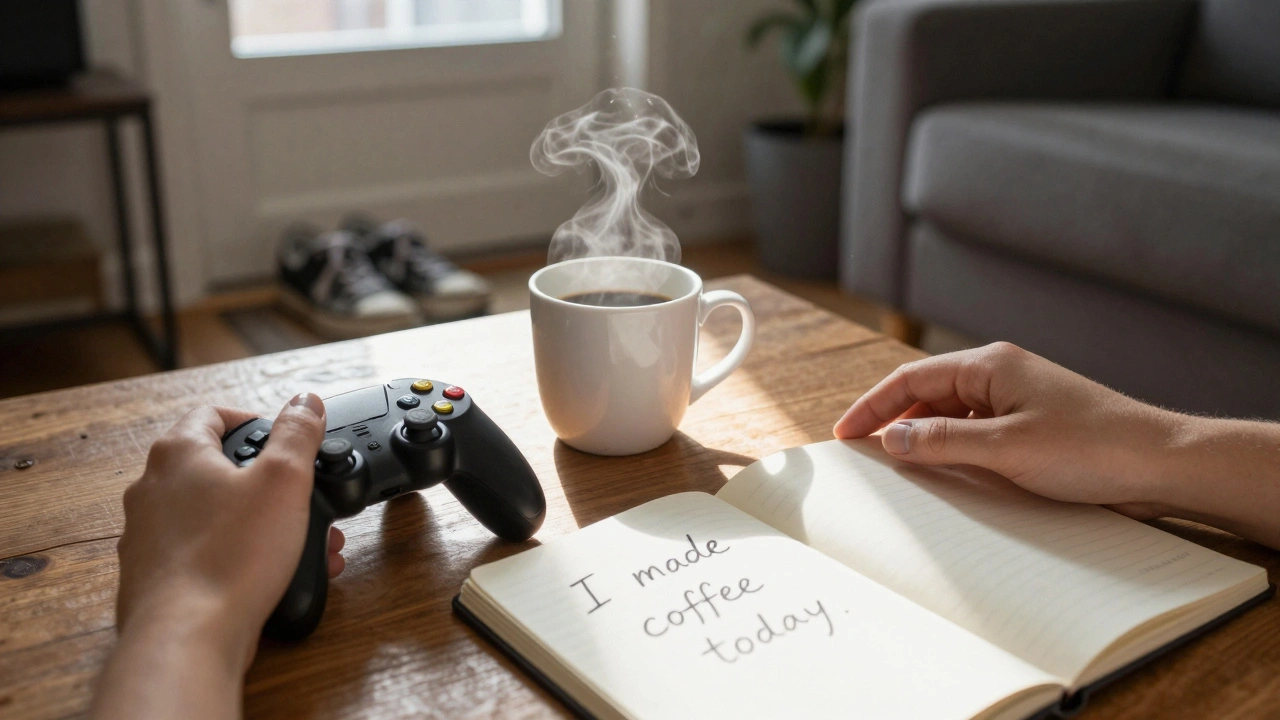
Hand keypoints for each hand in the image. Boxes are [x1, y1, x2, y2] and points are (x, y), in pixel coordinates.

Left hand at [95, 395, 345, 718]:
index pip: (214, 414)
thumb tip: (304, 402)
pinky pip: (202, 552)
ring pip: (212, 514)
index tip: (282, 438)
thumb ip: (297, 433)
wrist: (189, 637)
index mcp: (177, 454)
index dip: (254, 420)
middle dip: (266, 482)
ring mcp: (147, 535)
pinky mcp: (154, 576)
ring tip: (299, 543)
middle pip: (215, 467)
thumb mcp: (284, 480)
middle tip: (299, 497)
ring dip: (258, 521)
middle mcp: (152, 489)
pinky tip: (271, 573)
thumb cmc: (230, 557)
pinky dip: (237, 555)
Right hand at [833, 342, 1178, 518]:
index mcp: (990, 365)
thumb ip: (942, 442)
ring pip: (951, 415)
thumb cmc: (1091, 446)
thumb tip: (891, 437)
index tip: (845, 434)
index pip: (911, 378)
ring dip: (924, 437)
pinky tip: (946, 471)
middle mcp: (1000, 374)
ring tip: (899, 466)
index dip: (872, 406)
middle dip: (892, 420)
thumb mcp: (1005, 448)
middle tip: (864, 453)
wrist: (1161, 461)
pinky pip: (976, 431)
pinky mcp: (1032, 424)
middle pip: (927, 393)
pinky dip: (953, 449)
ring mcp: (1016, 399)